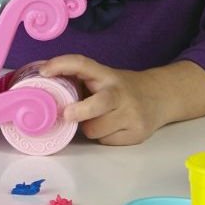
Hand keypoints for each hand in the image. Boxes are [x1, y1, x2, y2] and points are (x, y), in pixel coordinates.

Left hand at [35, 55, 170, 145]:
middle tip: (67, 114)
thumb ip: (82, 83)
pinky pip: (106, 141)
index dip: (62, 65)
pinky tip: (113, 128)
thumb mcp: (104, 78)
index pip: (83, 64)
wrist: (160, 97)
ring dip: (90, 128)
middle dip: (81, 111)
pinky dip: (104, 137)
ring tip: (99, 120)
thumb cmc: (121, 88)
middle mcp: (120, 92)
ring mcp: (131, 114)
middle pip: (99, 103)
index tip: (44, 72)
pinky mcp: (137, 133)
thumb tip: (45, 92)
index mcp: (106, 75)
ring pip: (96, 130)